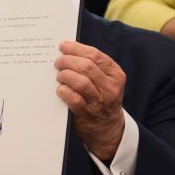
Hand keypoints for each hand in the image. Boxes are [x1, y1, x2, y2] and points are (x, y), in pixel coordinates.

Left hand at [55, 40, 124, 161]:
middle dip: (68, 61)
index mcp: (115, 75)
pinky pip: (74, 99)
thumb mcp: (106, 81)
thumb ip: (93, 67)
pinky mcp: (87, 114)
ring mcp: (99, 102)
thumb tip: (68, 51)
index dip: (77, 48)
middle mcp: (110, 88)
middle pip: (87, 67)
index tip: (64, 46)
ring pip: (81, 82)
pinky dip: (64, 92)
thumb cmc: (102, 98)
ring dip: (66, 75)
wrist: (108, 128)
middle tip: (58, 62)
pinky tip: (60, 89)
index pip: (95, 55)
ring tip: (59, 75)